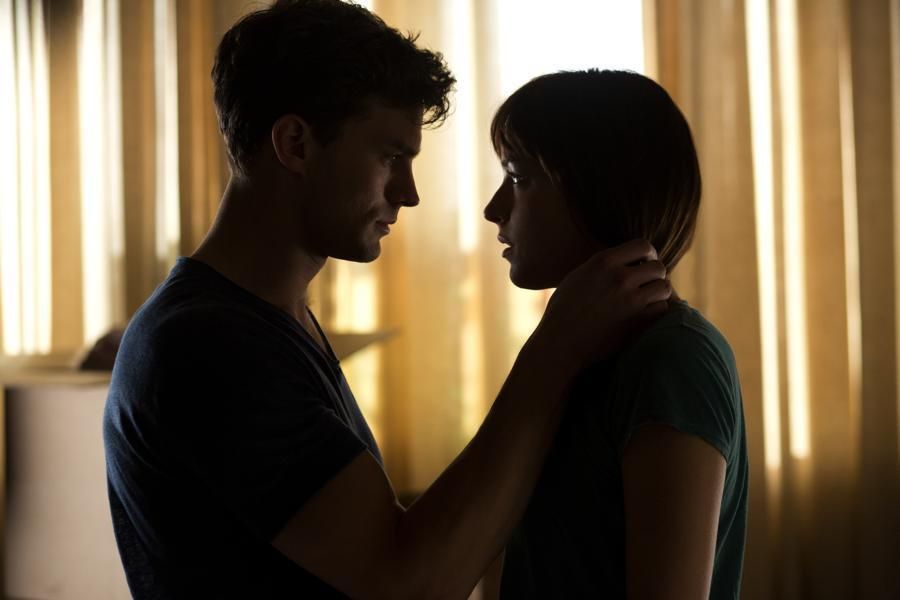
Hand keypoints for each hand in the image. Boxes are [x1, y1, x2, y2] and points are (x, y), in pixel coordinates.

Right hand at [534, 239, 670, 364]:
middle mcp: (619, 278)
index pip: (643, 245)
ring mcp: (630, 301)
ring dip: (658, 294)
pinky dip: (656, 312)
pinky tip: (644, 316)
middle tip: (647, 285)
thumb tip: (623, 260)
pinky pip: (662, 309)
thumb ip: (602, 267)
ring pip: (664, 287)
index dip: (648, 254)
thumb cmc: (562, 311)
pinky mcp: (637, 322)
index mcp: (603, 262)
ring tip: (647, 300)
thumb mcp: (577, 277)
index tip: (644, 263)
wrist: (559, 343)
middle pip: (658, 267)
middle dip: (655, 275)